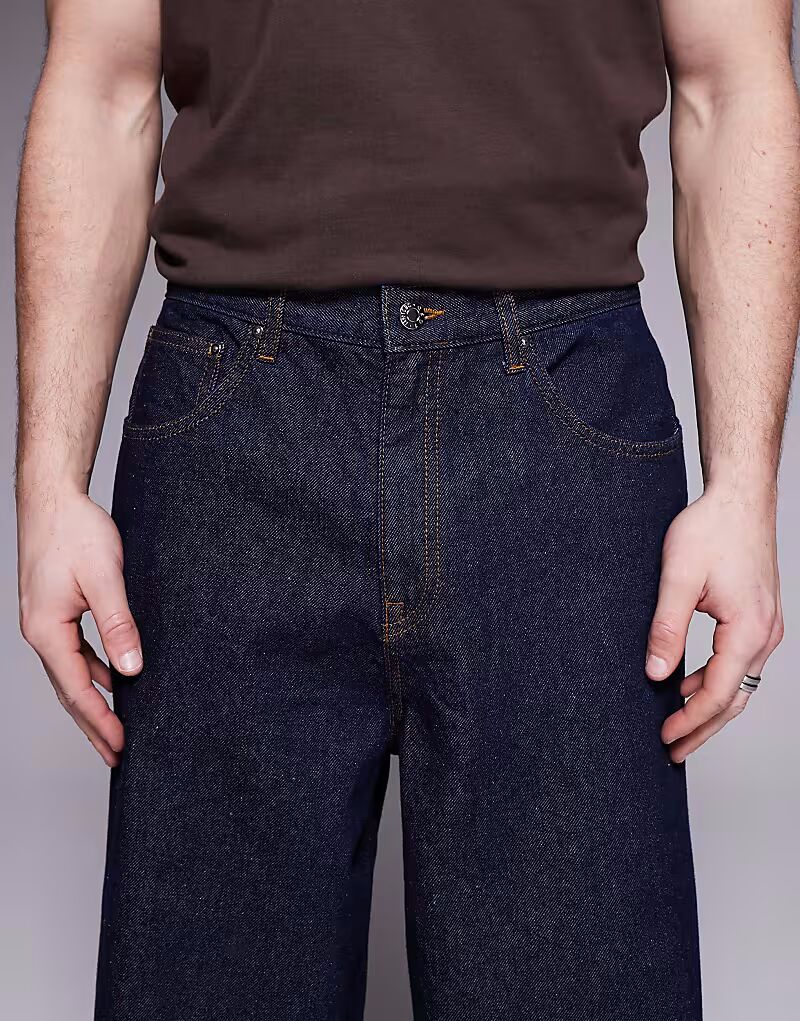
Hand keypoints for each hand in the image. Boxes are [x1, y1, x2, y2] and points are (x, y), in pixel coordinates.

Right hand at [18, 490, 142, 766]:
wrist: (53, 498)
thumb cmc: (75, 531)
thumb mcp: (104, 577)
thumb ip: (118, 624)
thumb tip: (131, 670)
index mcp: (48, 630)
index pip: (77, 690)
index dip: (101, 721)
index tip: (122, 747)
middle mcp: (41, 632)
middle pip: (69, 692)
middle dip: (93, 726)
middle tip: (117, 757)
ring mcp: (46, 623)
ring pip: (71, 675)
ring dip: (92, 703)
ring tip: (114, 730)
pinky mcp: (55, 611)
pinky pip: (75, 654)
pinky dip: (92, 674)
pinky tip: (111, 680)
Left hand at [645, 487, 782, 762]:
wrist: (739, 499)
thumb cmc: (710, 530)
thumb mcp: (678, 577)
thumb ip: (666, 627)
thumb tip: (655, 673)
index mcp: (747, 629)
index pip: (720, 693)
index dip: (691, 721)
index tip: (664, 738)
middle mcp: (764, 634)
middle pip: (735, 699)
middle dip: (702, 728)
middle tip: (672, 751)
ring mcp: (766, 627)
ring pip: (740, 684)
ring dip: (709, 707)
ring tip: (676, 725)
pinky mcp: (758, 618)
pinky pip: (740, 664)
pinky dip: (716, 682)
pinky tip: (689, 686)